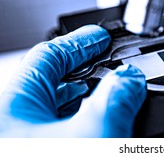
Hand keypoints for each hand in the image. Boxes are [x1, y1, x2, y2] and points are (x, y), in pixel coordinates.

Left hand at [0, 25, 146, 136]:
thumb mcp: (93, 134)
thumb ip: (116, 99)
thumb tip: (131, 78)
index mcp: (14, 108)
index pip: (47, 56)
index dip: (80, 41)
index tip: (101, 36)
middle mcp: (17, 124)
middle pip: (53, 82)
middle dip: (88, 70)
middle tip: (112, 63)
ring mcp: (29, 141)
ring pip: (59, 111)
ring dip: (89, 99)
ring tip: (113, 94)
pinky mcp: (42, 154)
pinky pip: (65, 132)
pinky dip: (87, 124)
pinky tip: (104, 129)